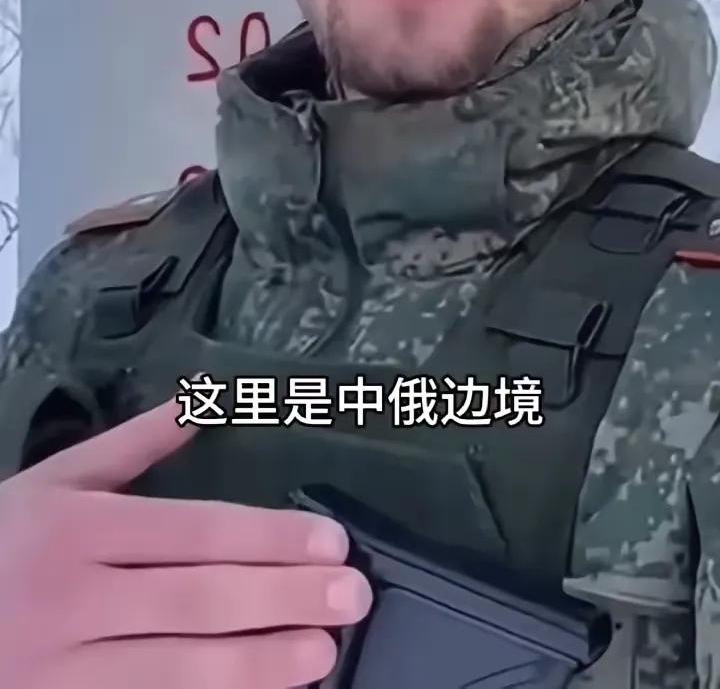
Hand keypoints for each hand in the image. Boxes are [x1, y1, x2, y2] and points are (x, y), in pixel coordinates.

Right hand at [0, 397, 372, 687]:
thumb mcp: (53, 482)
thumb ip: (130, 447)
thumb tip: (199, 405)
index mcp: (82, 528)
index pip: (195, 532)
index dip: (268, 538)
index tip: (329, 542)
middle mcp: (78, 597)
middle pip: (200, 599)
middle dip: (283, 597)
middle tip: (352, 595)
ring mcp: (67, 667)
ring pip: (180, 669)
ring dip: (261, 664)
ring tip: (323, 652)